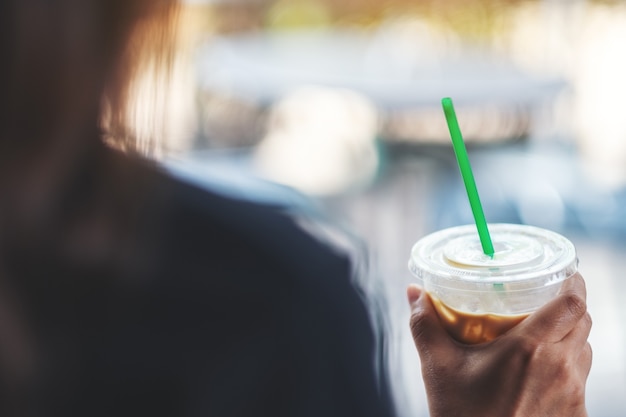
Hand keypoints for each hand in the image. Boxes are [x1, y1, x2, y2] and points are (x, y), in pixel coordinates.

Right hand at [408, 273, 591, 416]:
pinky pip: (581, 379)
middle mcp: (560, 368)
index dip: (573, 281)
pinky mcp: (576, 415)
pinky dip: (567, 366)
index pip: (572, 303)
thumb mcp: (438, 367)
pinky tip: (539, 373)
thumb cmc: (462, 416)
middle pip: (583, 321)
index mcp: (530, 349)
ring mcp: (573, 395)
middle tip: (545, 299)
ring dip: (568, 336)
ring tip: (540, 336)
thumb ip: (426, 324)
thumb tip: (415, 293)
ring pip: (584, 349)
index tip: (564, 272)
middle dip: (568, 305)